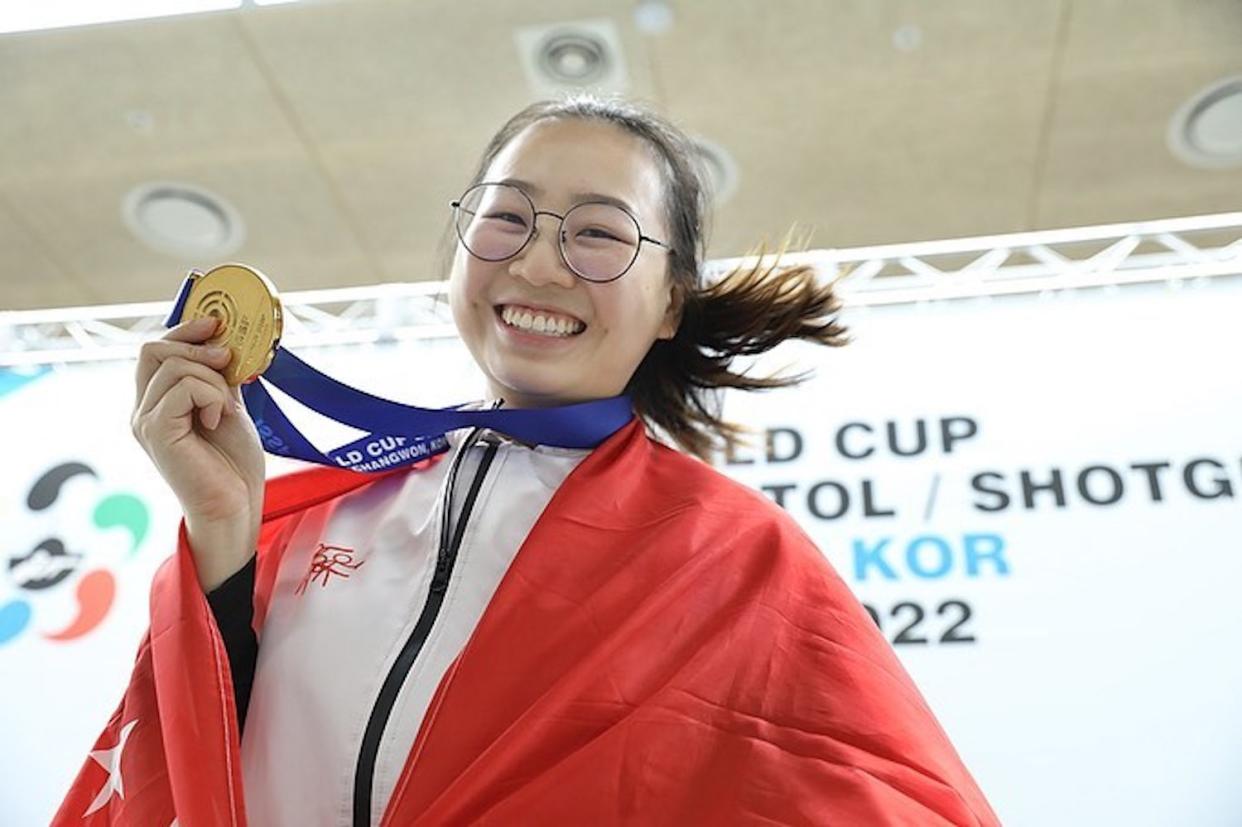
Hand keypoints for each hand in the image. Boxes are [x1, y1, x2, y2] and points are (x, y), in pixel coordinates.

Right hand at [131, 316, 264, 588]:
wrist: (236, 505)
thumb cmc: (233, 464)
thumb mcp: (229, 408)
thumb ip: (219, 378)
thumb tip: (226, 343)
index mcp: (157, 402)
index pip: (156, 349)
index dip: (184, 330)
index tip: (216, 322)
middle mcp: (143, 409)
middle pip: (154, 348)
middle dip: (197, 346)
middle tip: (228, 361)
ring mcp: (145, 420)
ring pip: (175, 366)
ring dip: (213, 379)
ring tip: (225, 409)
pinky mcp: (156, 431)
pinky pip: (183, 387)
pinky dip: (210, 396)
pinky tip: (218, 420)